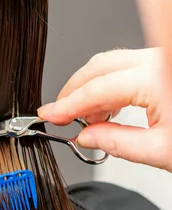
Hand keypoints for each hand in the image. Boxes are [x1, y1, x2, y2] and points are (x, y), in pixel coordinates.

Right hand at [38, 48, 171, 171]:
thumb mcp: (162, 151)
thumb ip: (118, 143)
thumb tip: (86, 137)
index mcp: (156, 79)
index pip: (97, 89)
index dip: (67, 104)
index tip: (49, 115)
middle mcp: (158, 60)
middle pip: (100, 66)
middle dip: (73, 91)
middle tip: (59, 114)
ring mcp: (161, 59)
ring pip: (112, 63)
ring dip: (91, 88)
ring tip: (87, 119)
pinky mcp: (164, 64)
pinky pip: (128, 66)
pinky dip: (111, 85)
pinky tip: (108, 108)